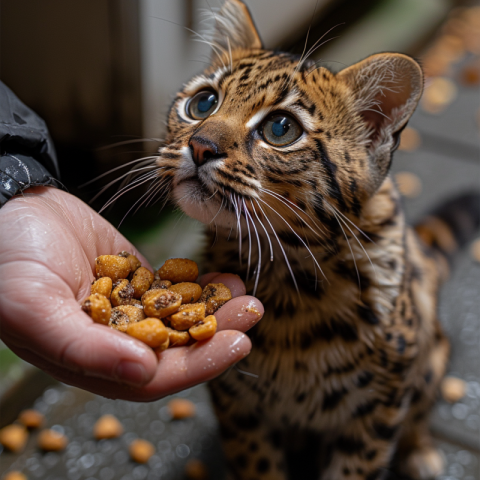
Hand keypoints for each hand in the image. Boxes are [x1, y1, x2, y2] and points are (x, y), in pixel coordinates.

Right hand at [0, 187, 262, 400]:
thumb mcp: (34, 307)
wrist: (9, 210)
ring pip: (182, 317)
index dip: (198, 366)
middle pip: (177, 348)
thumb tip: (143, 372)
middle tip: (252, 313)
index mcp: (91, 360)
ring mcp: (129, 307)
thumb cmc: (7, 261)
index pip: (154, 377)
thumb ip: (83, 347)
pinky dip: (201, 285)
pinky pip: (176, 287)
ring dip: (217, 310)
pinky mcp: (137, 278)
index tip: (238, 345)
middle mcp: (114, 339)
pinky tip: (225, 279)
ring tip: (247, 297)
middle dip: (218, 335)